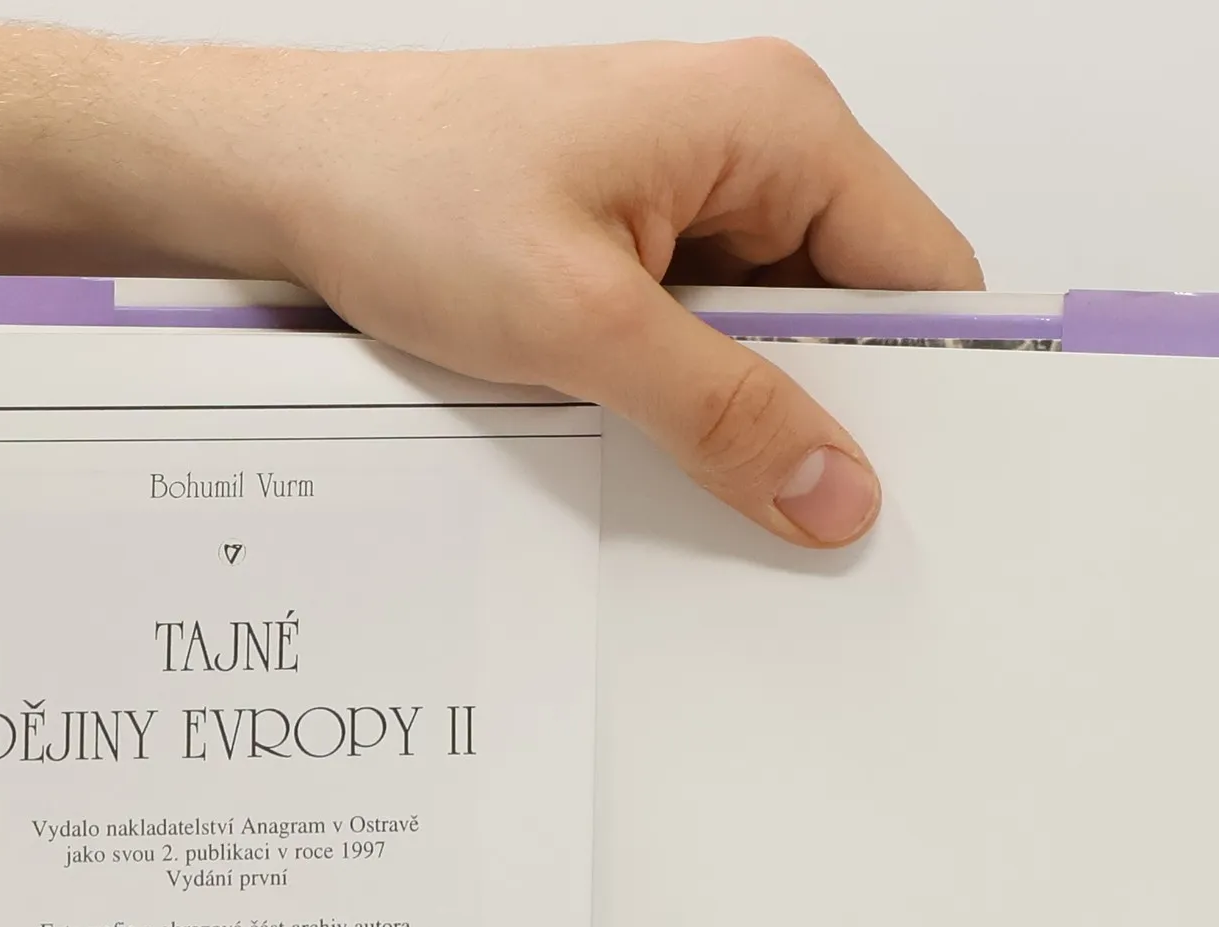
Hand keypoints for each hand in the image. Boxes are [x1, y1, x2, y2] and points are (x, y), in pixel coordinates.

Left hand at [118, 39, 982, 545]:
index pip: (924, 269)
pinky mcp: (645, 241)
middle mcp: (750, 147)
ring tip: (716, 475)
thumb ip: (724, 413)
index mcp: (772, 124)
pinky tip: (669, 444)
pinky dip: (705, 400)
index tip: (918, 488)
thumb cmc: (404, 189)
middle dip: (839, 412)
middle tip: (809, 511)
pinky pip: (717, 337)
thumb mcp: (583, 323)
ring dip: (758, 413)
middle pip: (861, 309)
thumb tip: (836, 488)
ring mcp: (697, 195)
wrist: (282, 178)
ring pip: (786, 336)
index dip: (936, 386)